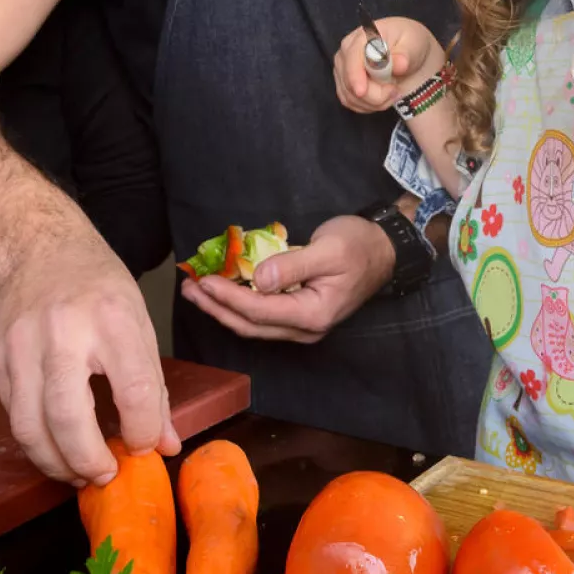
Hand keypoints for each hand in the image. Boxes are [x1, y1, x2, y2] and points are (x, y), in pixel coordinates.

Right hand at [0, 228, 179, 486]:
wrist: (36, 246)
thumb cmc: (97, 286)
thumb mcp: (139, 323)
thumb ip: (153, 389)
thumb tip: (165, 446)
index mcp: (112, 318)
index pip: (133, 390)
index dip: (142, 431)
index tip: (144, 445)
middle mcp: (62, 332)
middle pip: (69, 418)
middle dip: (90, 461)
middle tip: (107, 475)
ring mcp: (20, 346)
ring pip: (29, 427)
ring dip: (56, 464)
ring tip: (79, 473)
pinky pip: (13, 415)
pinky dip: (36, 440)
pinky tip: (56, 444)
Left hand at [179, 214, 394, 342]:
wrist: (385, 251)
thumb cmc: (359, 245)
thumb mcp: (328, 249)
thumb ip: (292, 265)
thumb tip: (258, 279)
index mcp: (313, 314)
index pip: (260, 310)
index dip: (228, 297)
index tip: (203, 281)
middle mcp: (306, 328)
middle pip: (251, 325)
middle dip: (216, 308)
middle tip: (188, 288)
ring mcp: (303, 325)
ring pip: (254, 324)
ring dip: (224, 308)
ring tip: (198, 290)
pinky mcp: (300, 315)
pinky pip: (263, 316)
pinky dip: (239, 304)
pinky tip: (224, 291)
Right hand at [334, 16, 444, 113]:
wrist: (407, 54)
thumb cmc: (409, 44)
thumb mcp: (414, 44)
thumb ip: (405, 55)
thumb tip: (398, 64)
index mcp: (363, 35)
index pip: (352, 55)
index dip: (354, 75)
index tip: (361, 92)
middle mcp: (346, 51)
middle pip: (349, 81)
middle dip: (375, 95)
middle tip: (396, 91)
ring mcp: (343, 68)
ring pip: (350, 96)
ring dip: (375, 102)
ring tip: (393, 92)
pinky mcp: (344, 84)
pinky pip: (351, 102)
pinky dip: (369, 106)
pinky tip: (383, 98)